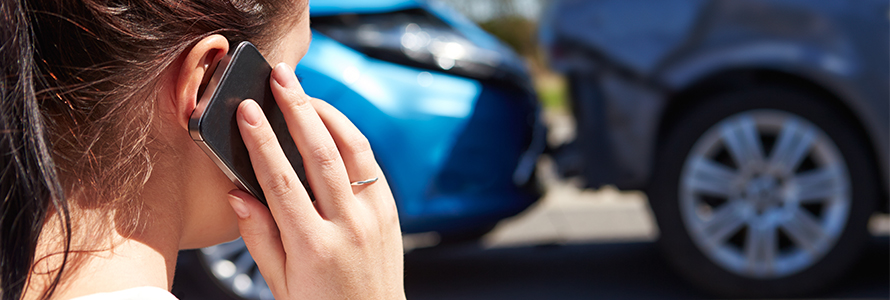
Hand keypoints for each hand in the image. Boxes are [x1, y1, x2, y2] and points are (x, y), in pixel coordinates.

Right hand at [226, 63, 404, 298]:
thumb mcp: (280, 284)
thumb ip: (259, 237)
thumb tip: (238, 193)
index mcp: (314, 247)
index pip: (282, 182)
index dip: (262, 142)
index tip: (247, 112)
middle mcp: (348, 227)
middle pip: (321, 154)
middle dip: (297, 109)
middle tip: (281, 78)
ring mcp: (375, 217)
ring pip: (353, 150)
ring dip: (327, 114)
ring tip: (304, 91)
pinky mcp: (390, 211)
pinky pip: (370, 164)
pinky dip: (350, 137)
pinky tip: (330, 123)